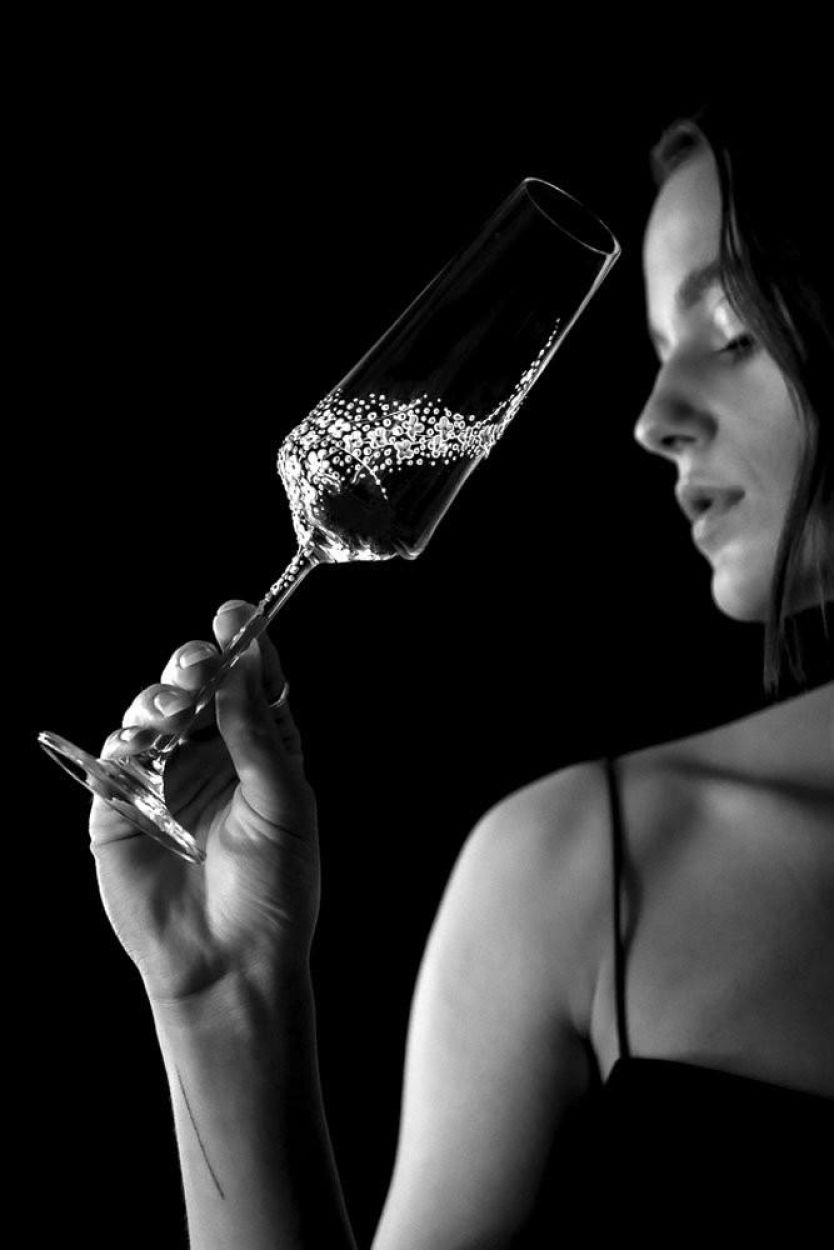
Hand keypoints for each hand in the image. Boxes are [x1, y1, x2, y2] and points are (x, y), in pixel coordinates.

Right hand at [89, 600, 319, 1006]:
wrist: (228, 962)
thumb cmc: (274, 889)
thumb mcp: (282, 803)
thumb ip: (256, 734)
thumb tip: (241, 664)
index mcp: (260, 751)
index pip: (251, 683)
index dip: (244, 645)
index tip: (237, 614)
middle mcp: (210, 757)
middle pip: (197, 688)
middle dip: (195, 664)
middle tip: (200, 662)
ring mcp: (163, 780)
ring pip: (151, 713)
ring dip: (160, 699)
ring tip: (173, 709)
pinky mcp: (119, 807)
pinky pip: (114, 756)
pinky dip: (127, 740)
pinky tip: (145, 743)